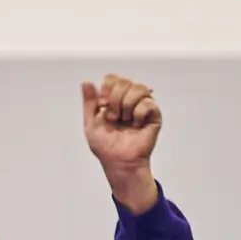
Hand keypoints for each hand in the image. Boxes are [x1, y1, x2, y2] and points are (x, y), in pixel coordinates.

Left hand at [82, 74, 160, 210]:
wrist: (118, 161)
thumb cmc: (105, 145)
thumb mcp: (91, 122)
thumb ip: (89, 102)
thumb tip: (86, 82)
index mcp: (115, 98)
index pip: (112, 78)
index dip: (106, 89)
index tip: (102, 106)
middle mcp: (130, 98)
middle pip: (125, 81)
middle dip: (115, 99)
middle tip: (112, 116)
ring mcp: (143, 105)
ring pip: (139, 87)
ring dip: (127, 105)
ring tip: (124, 120)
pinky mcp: (154, 114)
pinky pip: (148, 103)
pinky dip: (138, 114)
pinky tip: (136, 125)